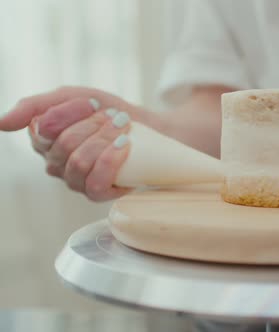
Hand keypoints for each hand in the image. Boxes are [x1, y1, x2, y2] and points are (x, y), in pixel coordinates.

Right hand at [0, 86, 147, 200]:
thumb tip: (1, 124)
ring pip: (79, 162)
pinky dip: (111, 160)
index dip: (71, 112)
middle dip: (95, 125)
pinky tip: (125, 145)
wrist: (148, 128)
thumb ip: (36, 106)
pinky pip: (95, 183)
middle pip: (64, 144)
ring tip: (124, 127)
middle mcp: (54, 164)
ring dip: (106, 139)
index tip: (92, 103)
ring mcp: (75, 181)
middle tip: (115, 117)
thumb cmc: (108, 111)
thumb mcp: (74, 97)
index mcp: (43, 140)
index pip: (44, 127)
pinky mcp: (97, 193)